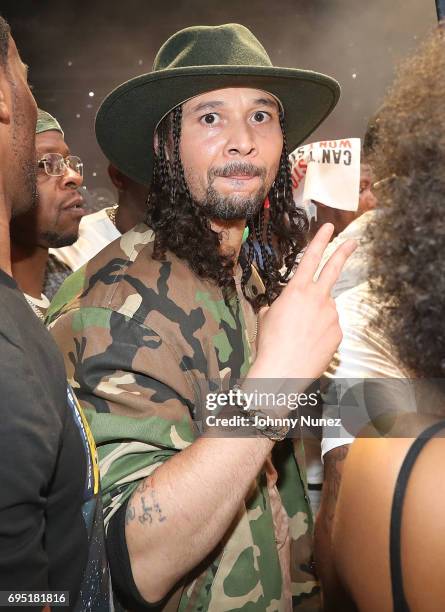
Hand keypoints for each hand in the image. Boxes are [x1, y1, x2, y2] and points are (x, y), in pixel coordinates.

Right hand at [249, 223, 355, 380]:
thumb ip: (279, 305)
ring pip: (326, 308)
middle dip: (344, 252)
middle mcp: (318, 298)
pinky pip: (329, 327)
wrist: (283, 372)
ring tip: (300, 335)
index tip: (329, 228)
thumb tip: (283, 306)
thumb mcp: (265, 317)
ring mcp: (331, 315)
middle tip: (353, 242)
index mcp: (297, 290)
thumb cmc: (270, 344)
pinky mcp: (338, 332)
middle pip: (334, 269)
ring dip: (316, 316)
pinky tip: (308, 344)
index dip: (320, 240)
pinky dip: (320, 333)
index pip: (311, 258)